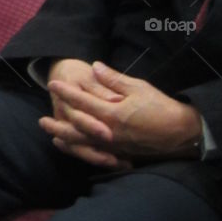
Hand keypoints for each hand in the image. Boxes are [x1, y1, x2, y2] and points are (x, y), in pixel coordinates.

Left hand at [42, 61, 202, 167]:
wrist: (180, 133)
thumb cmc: (160, 107)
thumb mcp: (138, 87)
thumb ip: (114, 79)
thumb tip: (95, 67)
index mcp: (112, 114)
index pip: (83, 102)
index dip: (66, 92)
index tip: (53, 84)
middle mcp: (109, 132)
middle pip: (76, 129)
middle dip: (58, 124)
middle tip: (41, 120)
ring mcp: (114, 145)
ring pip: (84, 145)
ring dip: (66, 139)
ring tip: (52, 136)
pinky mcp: (121, 153)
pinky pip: (95, 153)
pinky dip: (81, 150)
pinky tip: (74, 148)